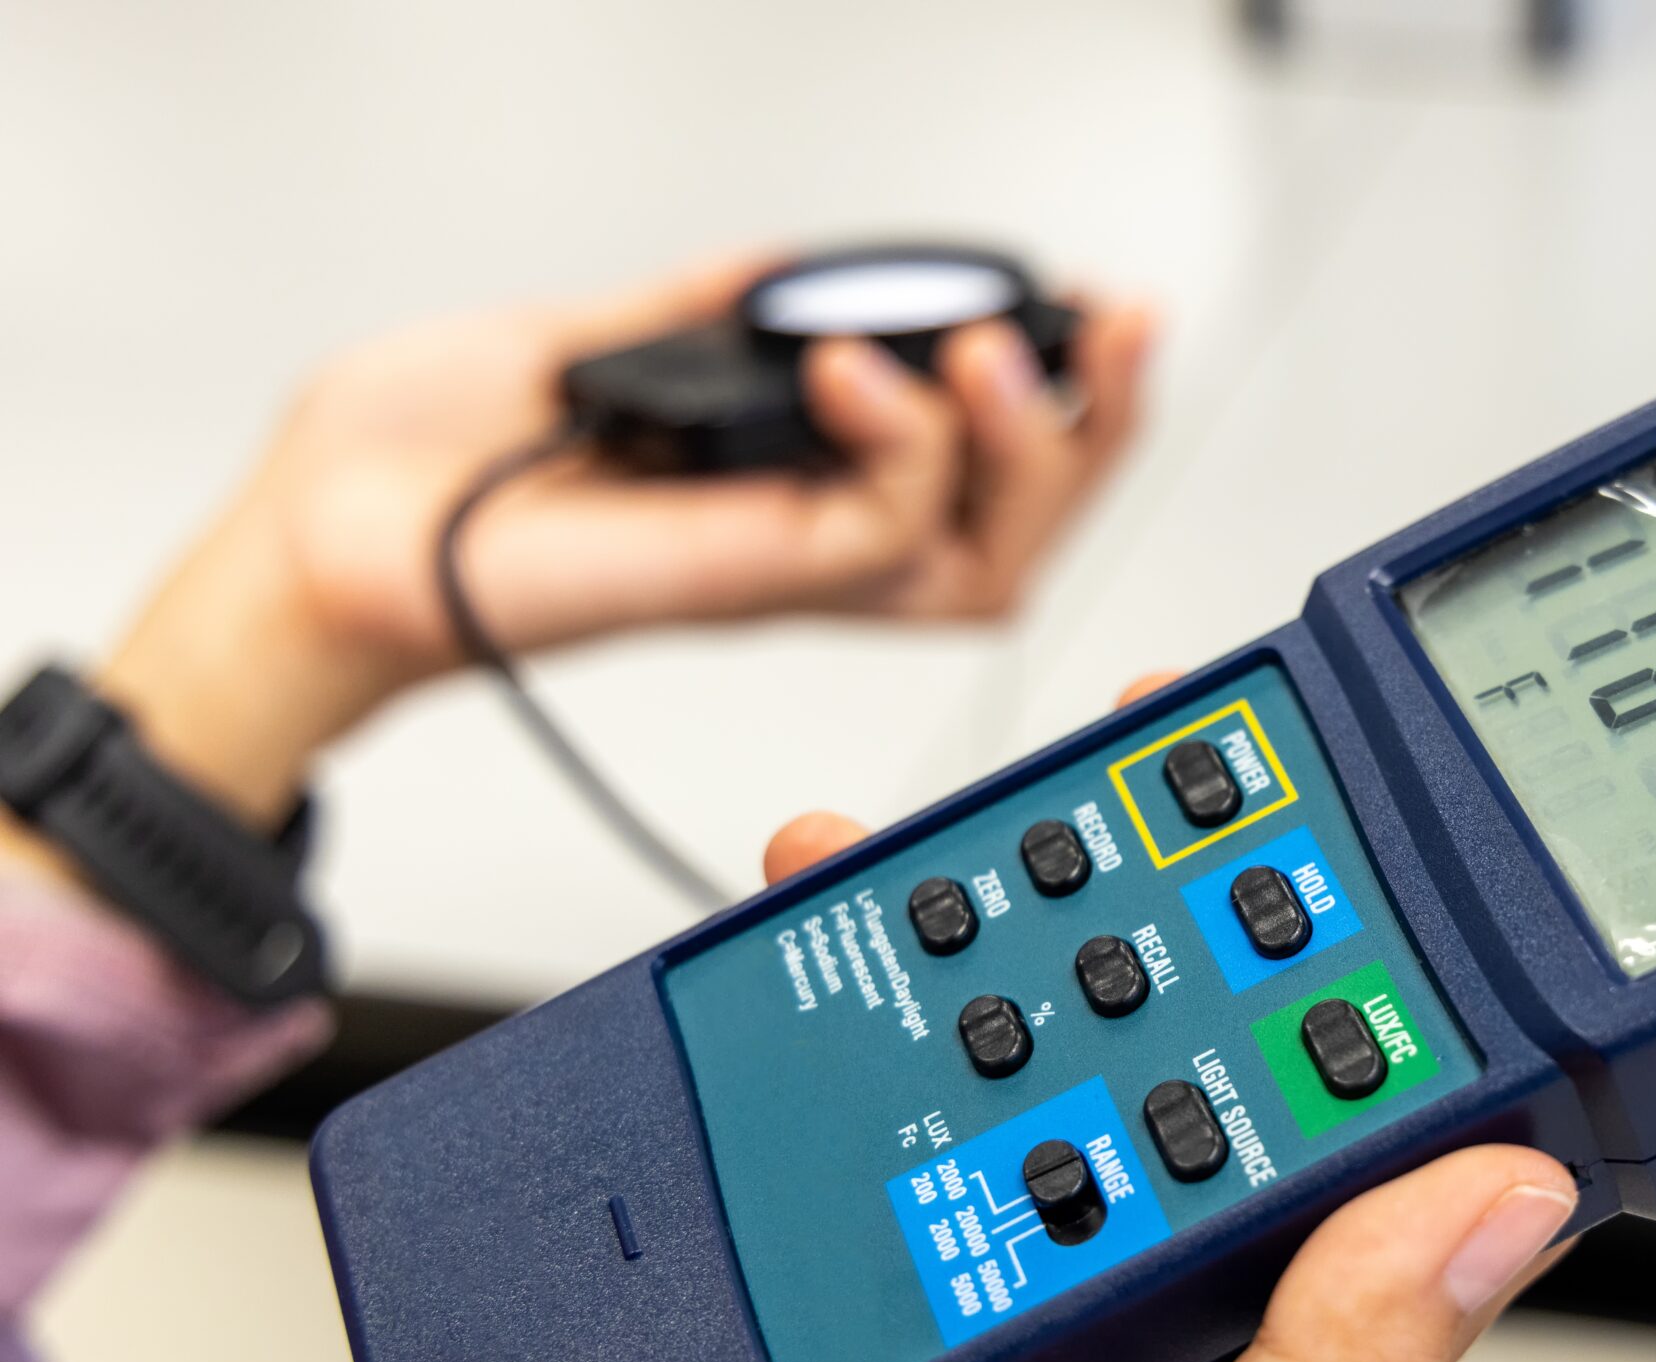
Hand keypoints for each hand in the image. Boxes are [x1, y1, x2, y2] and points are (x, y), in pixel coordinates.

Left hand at [74, 251, 1153, 837]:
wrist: (326, 531)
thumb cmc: (426, 464)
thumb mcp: (601, 346)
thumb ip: (707, 316)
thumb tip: (796, 273)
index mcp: (793, 487)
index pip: (979, 473)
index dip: (1063, 404)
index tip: (1095, 309)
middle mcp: (809, 540)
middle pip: (1020, 529)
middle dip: (1099, 431)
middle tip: (1116, 331)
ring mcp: (783, 568)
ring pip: (986, 553)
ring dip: (1025, 446)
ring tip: (995, 353)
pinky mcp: (741, 580)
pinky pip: (878, 535)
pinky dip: (901, 445)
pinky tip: (859, 367)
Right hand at [694, 686, 1579, 1361]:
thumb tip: (1503, 1204)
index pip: (1308, 1133)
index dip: (1341, 975)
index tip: (1345, 820)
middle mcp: (1087, 1313)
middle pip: (1134, 1058)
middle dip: (1134, 901)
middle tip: (1148, 760)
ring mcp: (934, 1295)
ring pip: (970, 1059)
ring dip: (956, 926)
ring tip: (942, 830)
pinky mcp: (797, 1296)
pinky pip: (806, 1124)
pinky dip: (795, 1018)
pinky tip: (795, 938)